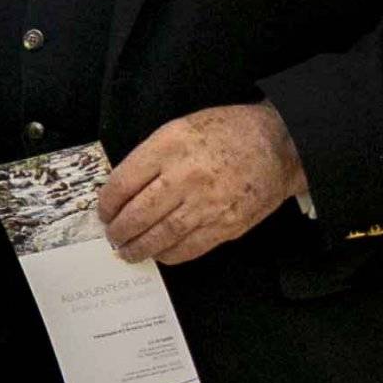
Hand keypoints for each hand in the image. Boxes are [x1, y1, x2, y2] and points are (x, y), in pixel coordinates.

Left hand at [101, 103, 305, 265]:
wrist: (278, 146)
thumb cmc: (227, 132)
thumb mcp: (180, 128)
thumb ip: (152, 156)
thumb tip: (124, 189)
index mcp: (170, 146)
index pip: (124, 182)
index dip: (108, 203)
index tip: (104, 212)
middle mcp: (187, 175)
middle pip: (139, 213)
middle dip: (119, 230)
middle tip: (112, 236)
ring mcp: (208, 203)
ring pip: (162, 235)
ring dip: (139, 248)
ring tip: (128, 252)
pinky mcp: (227, 225)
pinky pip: (190, 247)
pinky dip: (169, 254)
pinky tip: (159, 253)